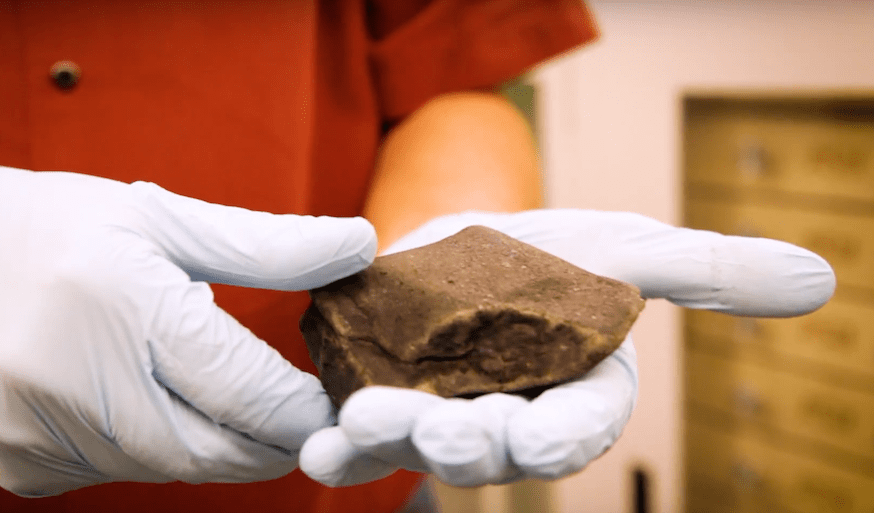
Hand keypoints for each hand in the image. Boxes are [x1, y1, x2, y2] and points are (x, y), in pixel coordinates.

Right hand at [0, 160, 376, 495]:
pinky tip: (146, 403)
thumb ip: (270, 246)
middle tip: (302, 416)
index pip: (241, 387)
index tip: (342, 405)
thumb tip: (359, 246)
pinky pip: (120, 475)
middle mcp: (70, 376)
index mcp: (120, 300)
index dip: (305, 409)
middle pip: (213, 449)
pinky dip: (155, 449)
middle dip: (273, 441)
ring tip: (219, 396)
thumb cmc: (73, 228)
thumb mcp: (170, 219)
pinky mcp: (21, 463)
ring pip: (171, 469)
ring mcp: (38, 429)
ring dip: (214, 444)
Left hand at [300, 209, 834, 486]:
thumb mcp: (630, 249)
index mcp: (571, 395)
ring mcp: (440, 418)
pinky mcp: (383, 403)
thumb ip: (706, 270)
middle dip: (470, 443)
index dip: (558, 436)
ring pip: (421, 445)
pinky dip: (339, 446)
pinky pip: (360, 437)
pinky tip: (321, 448)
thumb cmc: (557, 251)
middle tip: (443, 431)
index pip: (574, 429)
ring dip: (394, 442)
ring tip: (366, 424)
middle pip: (494, 447)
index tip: (538, 439)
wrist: (465, 237)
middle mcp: (507, 420)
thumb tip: (821, 277)